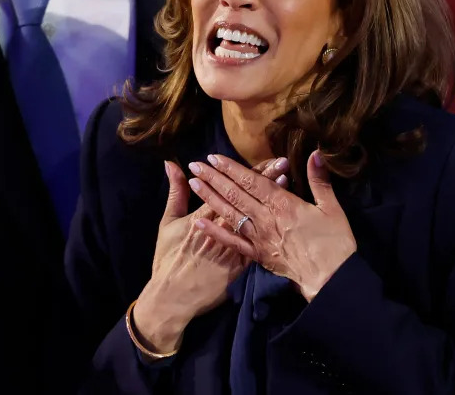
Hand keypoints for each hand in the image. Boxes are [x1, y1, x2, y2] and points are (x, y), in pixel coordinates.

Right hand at [132, 158, 288, 353]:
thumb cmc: (168, 258)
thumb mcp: (168, 222)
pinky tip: (281, 215)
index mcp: (204, 216)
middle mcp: (222, 228)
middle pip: (246, 199)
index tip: (261, 158)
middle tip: (282, 162)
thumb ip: (175, 192)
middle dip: (264, 179)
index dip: (246, 173)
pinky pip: (259, 243)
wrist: (174, 297)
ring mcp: (233, 247)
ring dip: (270, 201)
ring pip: (256, 218)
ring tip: (286, 181)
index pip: (228, 188)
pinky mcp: (241, 264)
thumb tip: (171, 164)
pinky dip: (271, 226)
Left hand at [188, 152, 356, 301]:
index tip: (214, 158)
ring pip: (230, 214)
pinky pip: (232, 242)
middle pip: (236, 194)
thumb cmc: (335, 242)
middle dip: (215, 178)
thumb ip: (319, 180)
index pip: (253, 181)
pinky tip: (199, 222)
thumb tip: (315, 153)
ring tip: (193, 184)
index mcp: (284, 204)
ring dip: (210, 198)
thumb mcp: (332, 208)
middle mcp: (266, 219)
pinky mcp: (257, 255)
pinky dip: (215, 232)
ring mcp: (259, 238)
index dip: (232, 168)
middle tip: (196, 165)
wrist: (330, 279)